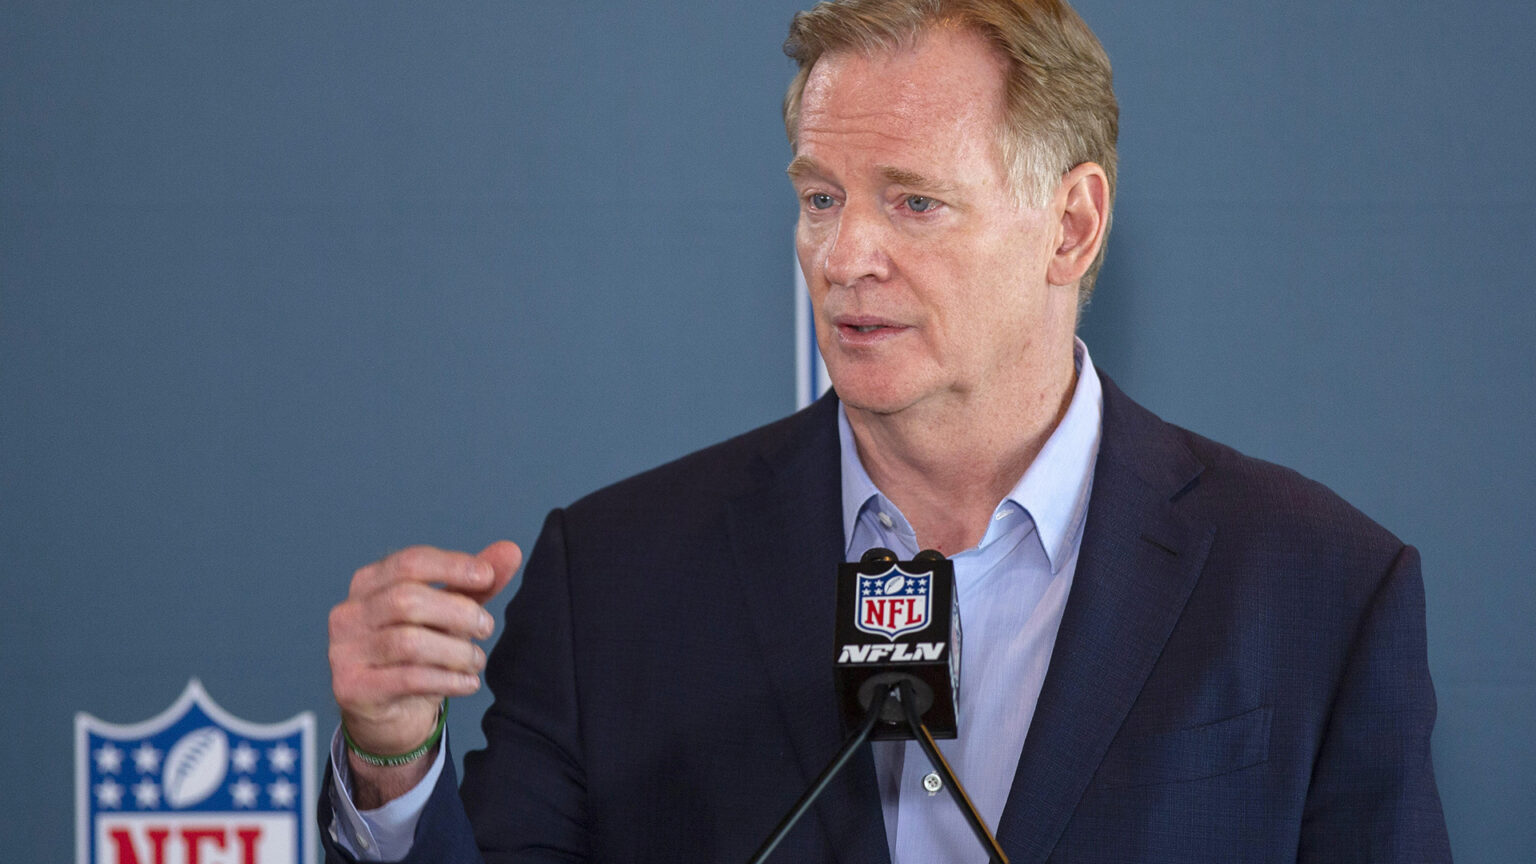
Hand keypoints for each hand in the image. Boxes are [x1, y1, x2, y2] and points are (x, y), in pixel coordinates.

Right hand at [327, 541, 520, 799]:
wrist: (389, 713)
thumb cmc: (419, 653)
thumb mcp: (449, 614)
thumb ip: (475, 584)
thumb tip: (511, 550)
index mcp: (369, 583)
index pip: (410, 562)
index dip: (452, 566)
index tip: (487, 576)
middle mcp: (349, 613)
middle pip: (407, 600)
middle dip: (458, 612)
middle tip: (486, 627)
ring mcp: (345, 651)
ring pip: (407, 642)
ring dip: (456, 651)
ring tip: (476, 660)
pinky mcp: (352, 688)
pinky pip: (407, 679)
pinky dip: (447, 680)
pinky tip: (468, 682)